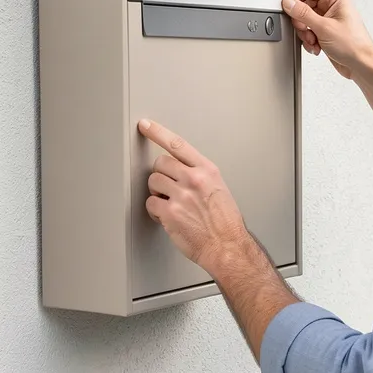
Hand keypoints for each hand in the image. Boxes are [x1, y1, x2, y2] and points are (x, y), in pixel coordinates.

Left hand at [137, 119, 249, 275]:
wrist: (227, 246)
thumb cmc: (225, 222)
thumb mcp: (219, 189)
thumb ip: (199, 175)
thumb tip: (179, 170)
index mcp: (207, 170)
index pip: (178, 144)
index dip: (158, 133)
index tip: (145, 125)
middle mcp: (194, 179)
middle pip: (160, 163)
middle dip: (161, 175)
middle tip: (169, 188)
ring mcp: (181, 195)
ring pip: (153, 182)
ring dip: (157, 192)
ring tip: (171, 203)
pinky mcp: (170, 213)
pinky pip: (150, 204)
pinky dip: (155, 211)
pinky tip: (168, 217)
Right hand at [282, 0, 372, 79]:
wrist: (361, 65)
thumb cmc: (354, 46)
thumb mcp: (324, 28)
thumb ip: (303, 14)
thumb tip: (289, 2)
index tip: (286, 6)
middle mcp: (333, 6)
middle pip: (304, 4)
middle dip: (300, 20)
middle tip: (304, 29)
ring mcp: (329, 19)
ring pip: (305, 19)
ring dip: (305, 33)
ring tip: (313, 40)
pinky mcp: (326, 31)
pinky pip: (309, 30)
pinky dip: (309, 40)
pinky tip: (317, 46)